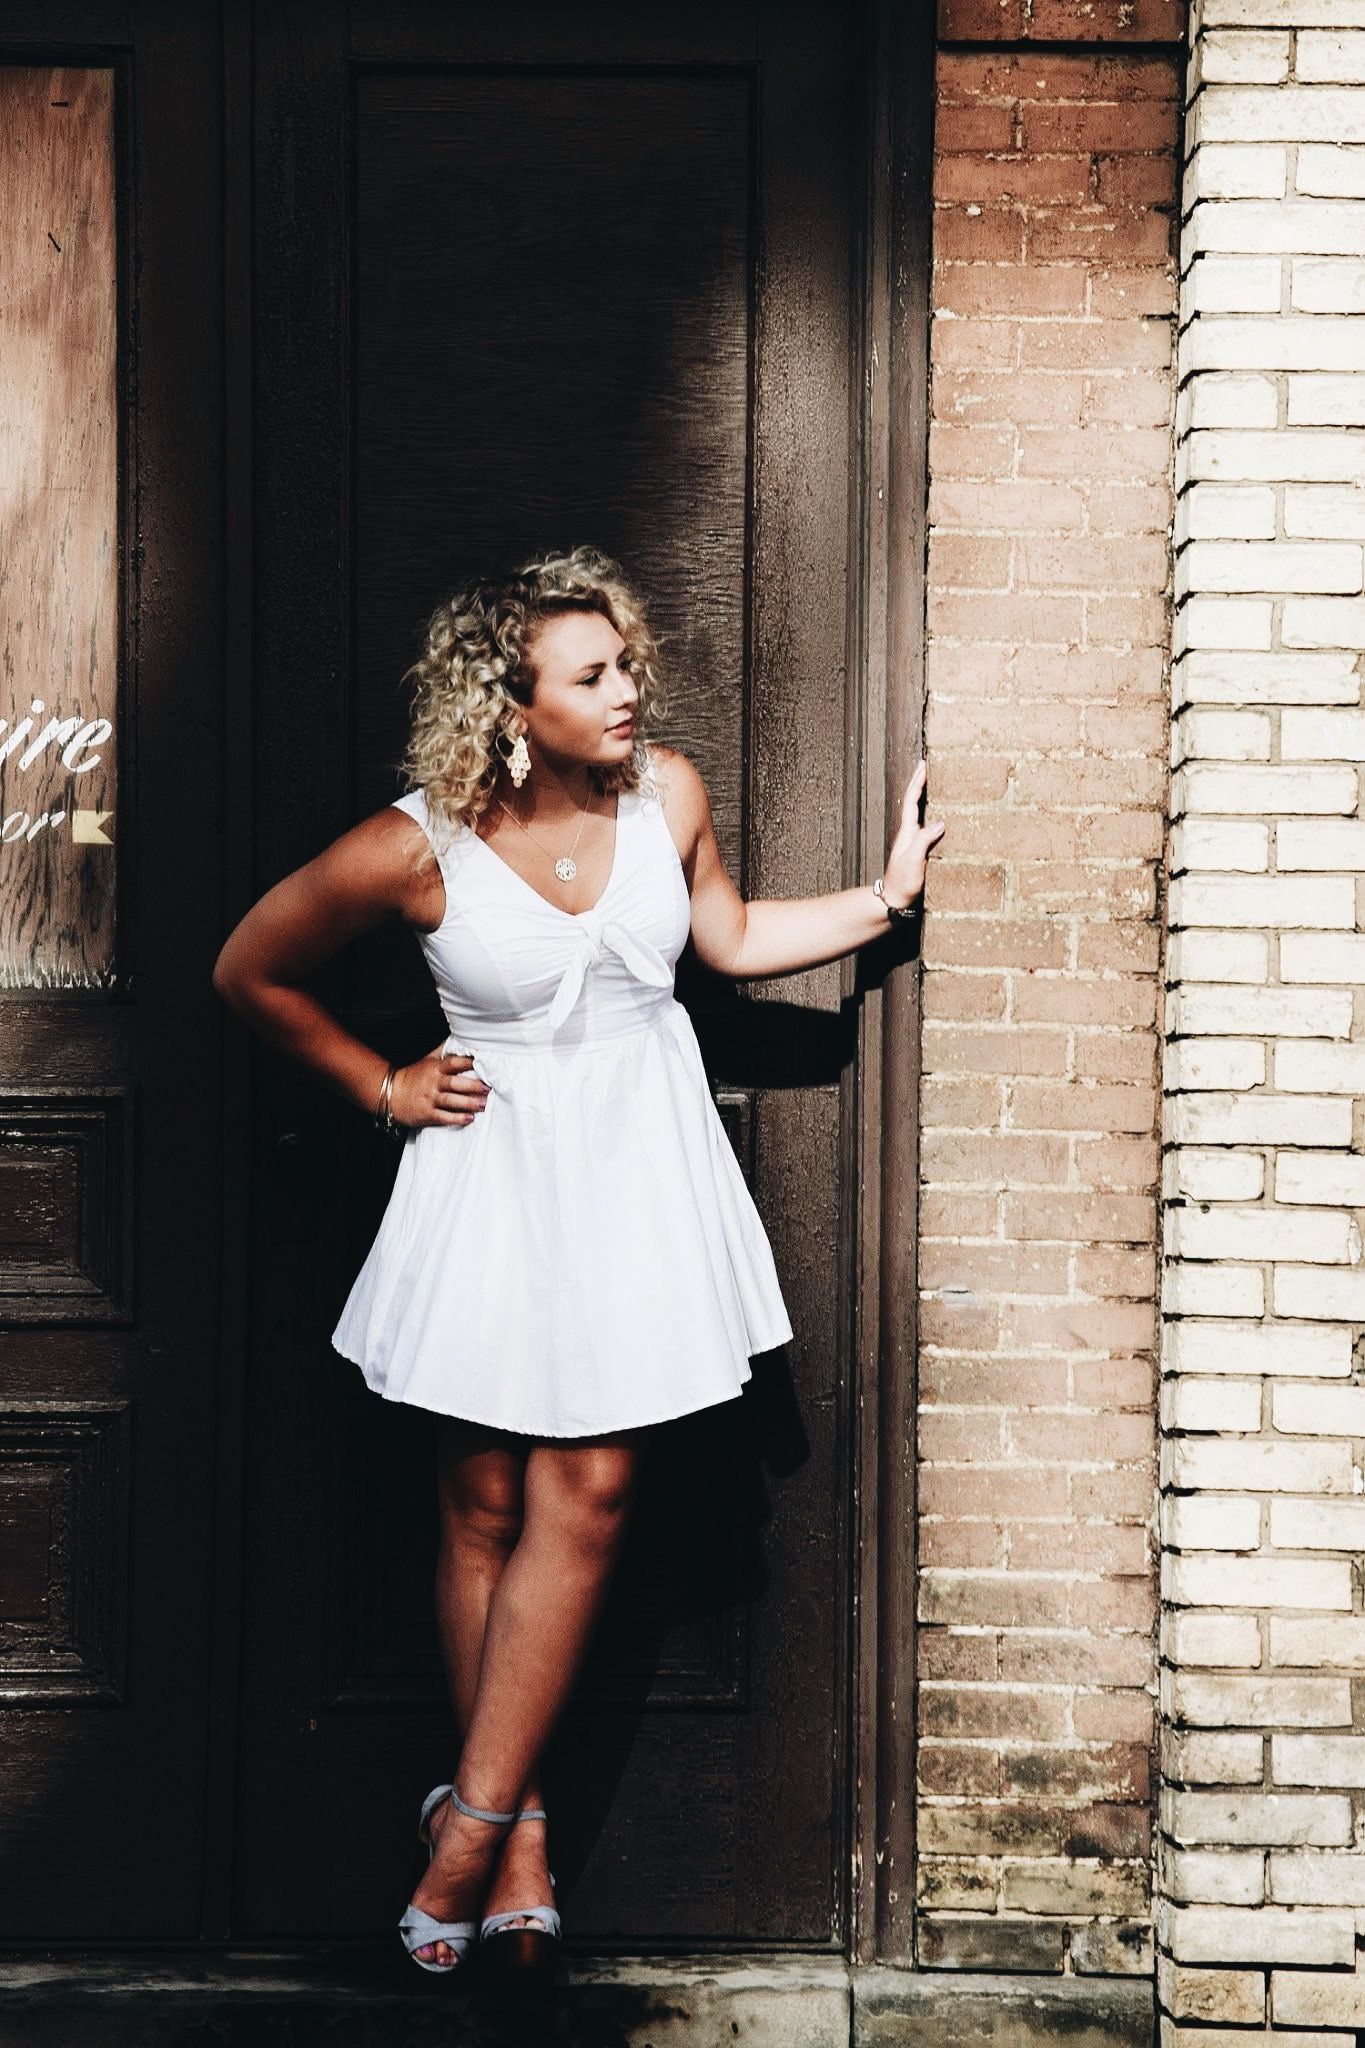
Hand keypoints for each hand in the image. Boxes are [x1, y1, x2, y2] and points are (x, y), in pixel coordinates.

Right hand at [390, 1043, 490, 1129]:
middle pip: (455, 1083)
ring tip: (483, 1104)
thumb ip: (444, 1051)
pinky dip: (457, 1118)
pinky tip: (469, 1118)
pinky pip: (444, 1116)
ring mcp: (430, 1098)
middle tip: (487, 1088)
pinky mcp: (427, 1113)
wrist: (390, 1093)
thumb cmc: (413, 1076)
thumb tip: (459, 1036)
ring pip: (451, 1100)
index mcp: (435, 1068)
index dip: (468, 1063)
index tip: (483, 1064)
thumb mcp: (427, 1060)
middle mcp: (433, 1082)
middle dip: (473, 1086)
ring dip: (468, 1103)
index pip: (454, 1063)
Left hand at [882, 759, 945, 910]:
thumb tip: (940, 822)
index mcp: (907, 832)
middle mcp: (909, 833)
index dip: (918, 782)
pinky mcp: (919, 851)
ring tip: (934, 783)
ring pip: (920, 812)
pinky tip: (941, 815)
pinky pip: (927, 825)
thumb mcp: (914, 861)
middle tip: (927, 766)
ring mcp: (913, 842)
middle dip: (920, 783)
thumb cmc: (903, 883)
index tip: (923, 765)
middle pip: (914, 802)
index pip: (911, 801)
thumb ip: (924, 841)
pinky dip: (932, 814)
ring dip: (925, 796)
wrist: (895, 901)